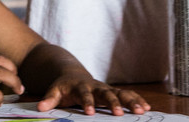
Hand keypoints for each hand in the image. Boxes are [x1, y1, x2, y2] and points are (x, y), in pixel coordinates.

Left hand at [35, 71, 149, 115]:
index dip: (87, 103)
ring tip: (142, 110)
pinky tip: (147, 107)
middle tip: (119, 114)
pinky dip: (137, 100)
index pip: (84, 95)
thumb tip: (40, 108)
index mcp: (81, 87)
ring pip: (121, 93)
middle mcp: (96, 87)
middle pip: (106, 94)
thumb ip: (49, 99)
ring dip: (131, 101)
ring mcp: (106, 89)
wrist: (72, 74)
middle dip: (113, 103)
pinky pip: (127, 95)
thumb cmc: (64, 87)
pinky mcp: (113, 92)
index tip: (89, 112)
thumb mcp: (55, 91)